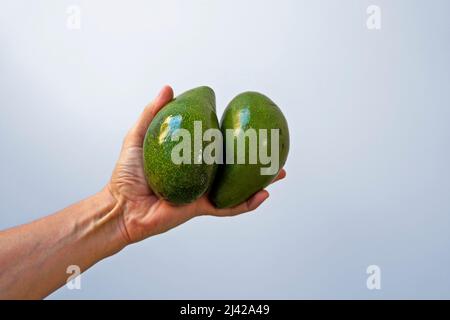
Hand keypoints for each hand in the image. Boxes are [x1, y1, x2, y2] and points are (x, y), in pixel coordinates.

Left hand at [109, 85, 285, 243]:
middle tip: (272, 148)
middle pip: (233, 166)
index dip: (233, 137)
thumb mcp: (139, 136)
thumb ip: (152, 112)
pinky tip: (263, 195)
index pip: (217, 146)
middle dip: (254, 158)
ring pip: (237, 187)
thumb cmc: (127, 173)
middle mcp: (201, 175)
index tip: (249, 125)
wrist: (121, 205)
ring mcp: (204, 192)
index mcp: (191, 159)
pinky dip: (247, 204)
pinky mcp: (201, 208)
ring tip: (278, 171)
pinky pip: (228, 208)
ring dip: (260, 181)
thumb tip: (169, 88)